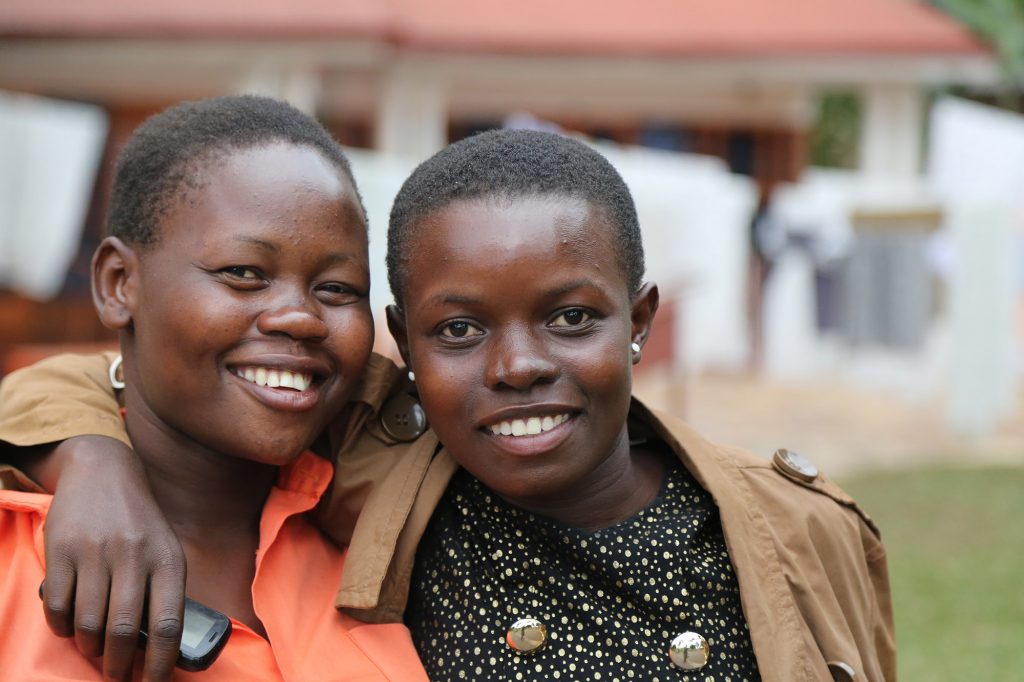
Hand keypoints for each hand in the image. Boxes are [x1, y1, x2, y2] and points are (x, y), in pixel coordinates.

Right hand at [40, 436, 185, 681]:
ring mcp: (96, 553)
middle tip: (118, 677)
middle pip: (125, 631)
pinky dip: (64, 629)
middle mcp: (134, 556)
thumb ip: (164, 591)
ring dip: (91, 650)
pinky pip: (59, 608)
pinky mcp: (62, 551)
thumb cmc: (139, 523)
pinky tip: (72, 628)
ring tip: (97, 653)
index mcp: (167, 560)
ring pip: (89, 625)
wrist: (103, 473)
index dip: (160, 663)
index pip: (169, 623)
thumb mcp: (165, 549)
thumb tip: (160, 648)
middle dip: (120, 666)